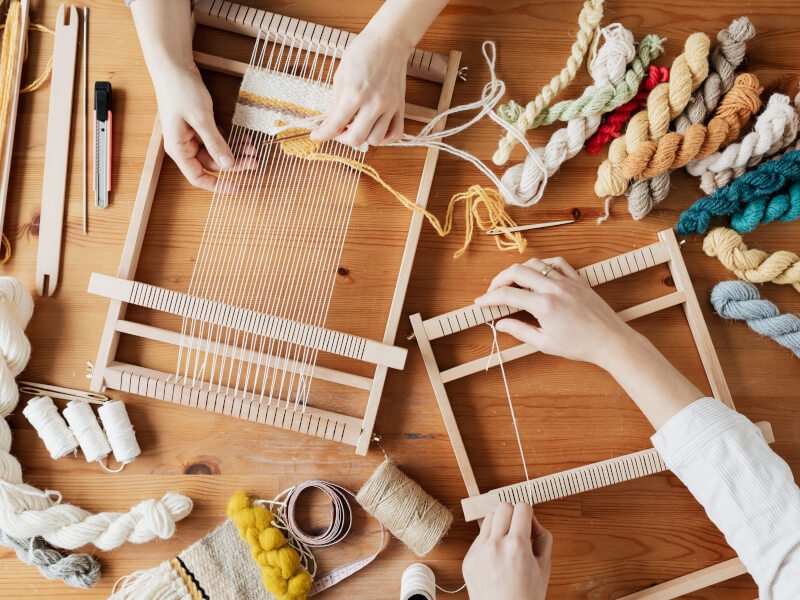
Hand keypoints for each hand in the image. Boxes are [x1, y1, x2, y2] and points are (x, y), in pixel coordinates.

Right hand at [153, 66, 255, 191]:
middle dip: (233, 164)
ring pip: (217, 152)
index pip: (197, 176)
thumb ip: (215, 143)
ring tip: (252, 149)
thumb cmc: (180, 90)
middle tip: (253, 161)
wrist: (174, 66)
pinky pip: (218, 139)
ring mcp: (192, 135)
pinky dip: (230, 140)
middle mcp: (185, 145)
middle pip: (212, 164)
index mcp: (178, 148)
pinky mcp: (200, 126)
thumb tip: (228, 165)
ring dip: (235, 151)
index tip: (235, 186)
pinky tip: (244, 139)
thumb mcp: (201, 119)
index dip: (216, 185)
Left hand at [310, 28, 407, 147]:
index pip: (335, 125)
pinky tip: (375, 130)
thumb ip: (336, 103)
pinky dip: (385, 138)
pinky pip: (396, 134)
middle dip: (342, 138)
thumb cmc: (362, 53)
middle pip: (356, 139)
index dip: (322, 134)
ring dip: (363, 137)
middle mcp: (374, 103)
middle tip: (338, 130)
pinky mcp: (400, 107)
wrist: (389, 40)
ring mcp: (389, 107)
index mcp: (354, 93)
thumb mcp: (341, 75)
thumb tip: (331, 123)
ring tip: (357, 126)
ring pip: (375, 140)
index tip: (316, 135)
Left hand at [463, 503, 551, 599]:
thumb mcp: (545, 568)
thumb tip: (532, 520)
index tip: (528, 522)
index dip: (528, 513)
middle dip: (513, 514)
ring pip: (489, 519)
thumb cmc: (526, 597)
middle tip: (518, 530)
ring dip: (499, 524)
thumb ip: (542, 538)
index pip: (521, 507)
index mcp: (517, 546)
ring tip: (506, 543)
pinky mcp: (468, 559)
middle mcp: (495, 545)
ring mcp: (479, 552)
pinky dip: (488, 541)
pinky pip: (479, 538)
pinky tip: (496, 557)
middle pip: (503, 507)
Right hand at [475, 257, 634, 369]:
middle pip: (517, 271)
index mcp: (544, 305)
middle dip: (499, 279)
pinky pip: (557, 263)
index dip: (489, 298)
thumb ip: (520, 331)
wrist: (610, 341)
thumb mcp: (545, 343)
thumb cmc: (581, 345)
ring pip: (535, 263)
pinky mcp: (578, 280)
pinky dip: (543, 265)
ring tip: (513, 283)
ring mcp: (567, 281)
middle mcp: (554, 288)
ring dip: (519, 270)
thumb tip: (500, 324)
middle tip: (493, 291)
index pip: (507, 295)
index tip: (481, 302)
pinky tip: (538, 273)